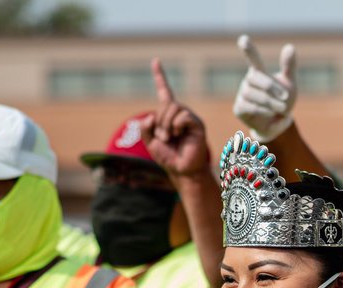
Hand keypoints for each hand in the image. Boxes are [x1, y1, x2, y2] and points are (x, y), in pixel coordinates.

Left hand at [141, 57, 209, 178]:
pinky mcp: (197, 125)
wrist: (182, 171)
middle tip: (162, 137)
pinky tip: (178, 135)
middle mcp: (181, 113)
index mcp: (169, 115)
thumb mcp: (149, 142)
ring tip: (169, 138)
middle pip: (167, 103)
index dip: (160, 76)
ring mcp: (190, 118)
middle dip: (160, 120)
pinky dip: (176, 125)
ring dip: (166, 124)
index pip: (165, 91)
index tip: (156, 61)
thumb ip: (144, 128)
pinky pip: (184, 116)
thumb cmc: (168, 157)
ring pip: (175, 108)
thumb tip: (151, 117)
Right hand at [232, 35, 296, 142]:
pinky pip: (250, 107)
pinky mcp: (239, 108)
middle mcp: (248, 81)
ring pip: (253, 95)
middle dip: (270, 87)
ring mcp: (242, 94)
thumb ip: (289, 67)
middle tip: (285, 96)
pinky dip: (263, 111)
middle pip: (254, 77)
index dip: (248, 50)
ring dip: (270, 102)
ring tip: (283, 108)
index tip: (243, 39)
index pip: (253, 58)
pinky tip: (271, 114)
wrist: (277, 123)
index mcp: (259, 72)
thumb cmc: (282, 100)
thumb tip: (290, 47)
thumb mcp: (289, 83)